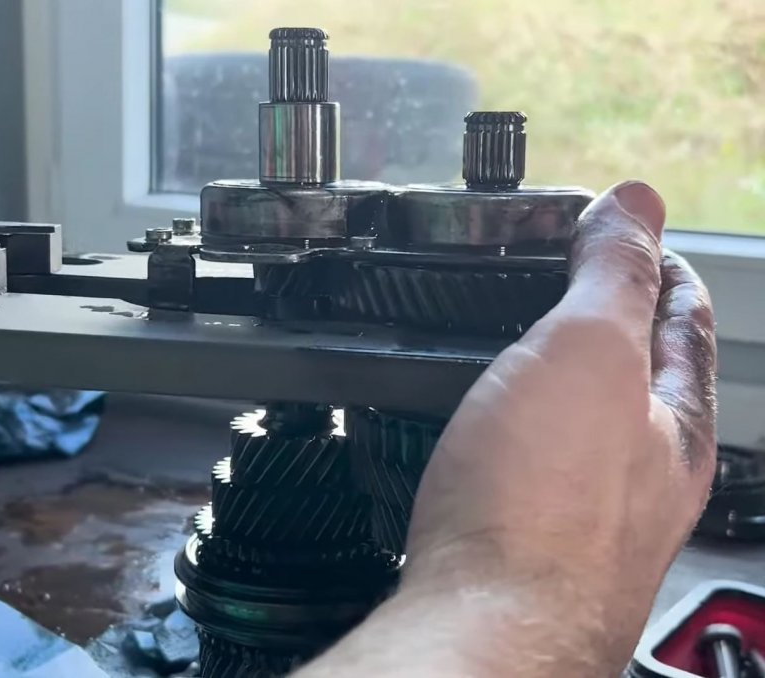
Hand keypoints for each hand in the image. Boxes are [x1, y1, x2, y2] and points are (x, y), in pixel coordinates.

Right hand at [297, 181, 716, 676]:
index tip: (621, 231)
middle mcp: (647, 475)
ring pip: (593, 426)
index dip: (653, 262)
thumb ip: (613, 277)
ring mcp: (592, 515)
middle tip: (572, 282)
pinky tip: (501, 436)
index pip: (679, 318)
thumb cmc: (540, 505)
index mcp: (677, 421)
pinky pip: (545, 466)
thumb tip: (635, 205)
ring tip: (534, 351)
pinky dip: (530, 430)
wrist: (486, 627)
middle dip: (614, 322)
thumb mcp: (585, 352)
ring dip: (571, 380)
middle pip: (643, 377)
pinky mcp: (535, 545)